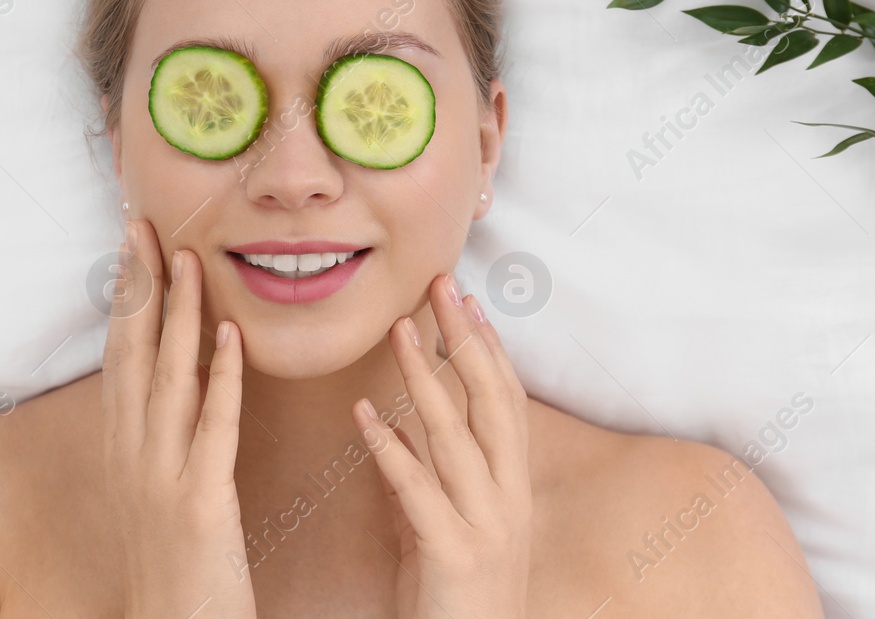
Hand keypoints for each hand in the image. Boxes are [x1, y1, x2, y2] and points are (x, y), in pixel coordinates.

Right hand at [102, 219, 255, 618]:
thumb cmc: (173, 559)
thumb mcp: (155, 484)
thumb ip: (164, 429)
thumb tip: (181, 371)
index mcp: (123, 446)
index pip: (120, 354)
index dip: (125, 296)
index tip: (132, 242)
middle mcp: (132, 454)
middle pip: (133, 353)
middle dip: (139, 287)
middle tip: (144, 226)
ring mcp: (162, 477)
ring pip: (169, 379)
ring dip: (179, 315)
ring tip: (188, 259)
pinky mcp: (200, 503)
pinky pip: (213, 428)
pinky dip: (221, 378)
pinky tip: (231, 336)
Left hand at [351, 273, 531, 618]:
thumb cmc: (452, 602)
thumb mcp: (439, 530)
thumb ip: (420, 481)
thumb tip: (394, 430)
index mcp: (510, 489)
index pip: (506, 402)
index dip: (490, 348)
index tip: (467, 301)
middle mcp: (508, 499)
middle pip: (491, 401)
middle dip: (466, 339)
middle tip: (441, 286)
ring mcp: (486, 526)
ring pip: (457, 436)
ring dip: (425, 378)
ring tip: (398, 331)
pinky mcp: (455, 555)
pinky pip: (418, 491)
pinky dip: (390, 449)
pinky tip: (363, 416)